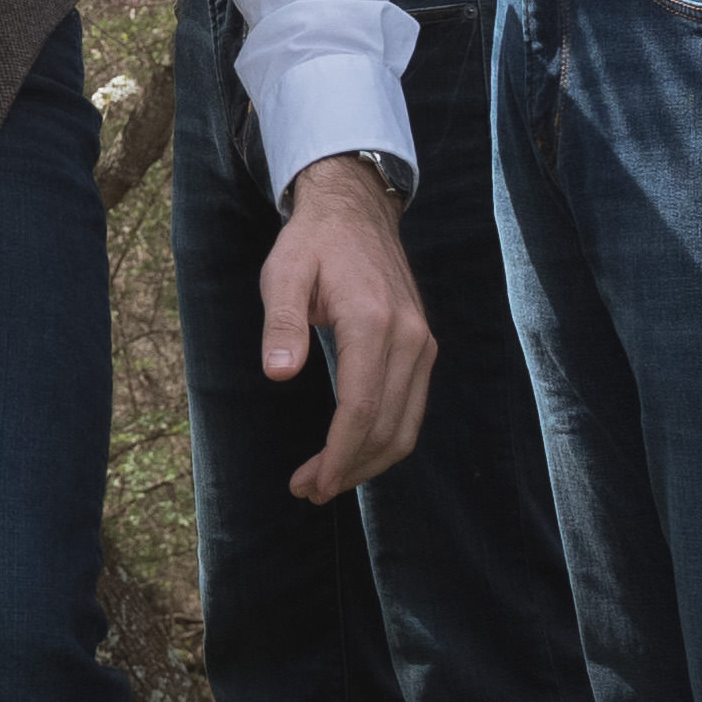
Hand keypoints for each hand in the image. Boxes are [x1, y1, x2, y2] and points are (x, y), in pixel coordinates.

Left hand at [262, 157, 433, 501]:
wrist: (356, 210)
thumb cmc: (313, 243)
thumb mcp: (283, 273)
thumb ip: (282, 324)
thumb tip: (278, 374)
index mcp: (372, 321)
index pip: (360, 409)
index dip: (337, 455)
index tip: (310, 484)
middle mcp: (409, 338)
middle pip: (387, 427)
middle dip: (349, 468)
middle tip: (307, 490)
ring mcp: (422, 344)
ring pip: (406, 425)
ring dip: (368, 463)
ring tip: (325, 482)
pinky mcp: (423, 348)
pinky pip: (410, 408)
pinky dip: (384, 440)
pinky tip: (351, 453)